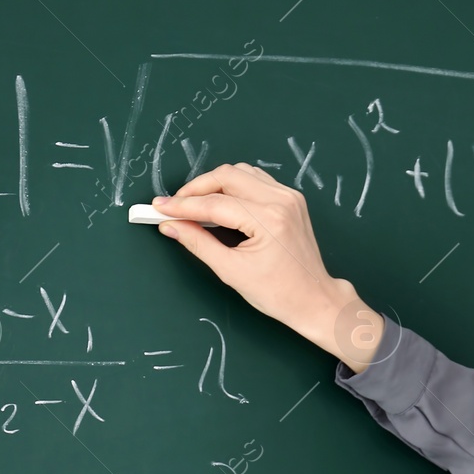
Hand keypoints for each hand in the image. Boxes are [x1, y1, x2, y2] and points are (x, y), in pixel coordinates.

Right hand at [152, 162, 382, 368]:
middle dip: (196, 189)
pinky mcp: (291, 199)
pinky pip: (255, 180)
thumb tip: (170, 225)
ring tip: (195, 205)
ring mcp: (289, 197)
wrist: (314, 299)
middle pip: (226, 176)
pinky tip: (220, 203)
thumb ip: (198, 243)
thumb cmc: (279, 293)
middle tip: (174, 206)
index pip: (215, 203)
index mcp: (269, 220)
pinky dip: (234, 187)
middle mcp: (281, 201)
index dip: (183, 205)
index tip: (159, 208)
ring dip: (214, 184)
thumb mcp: (232, 271)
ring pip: (241, 173)